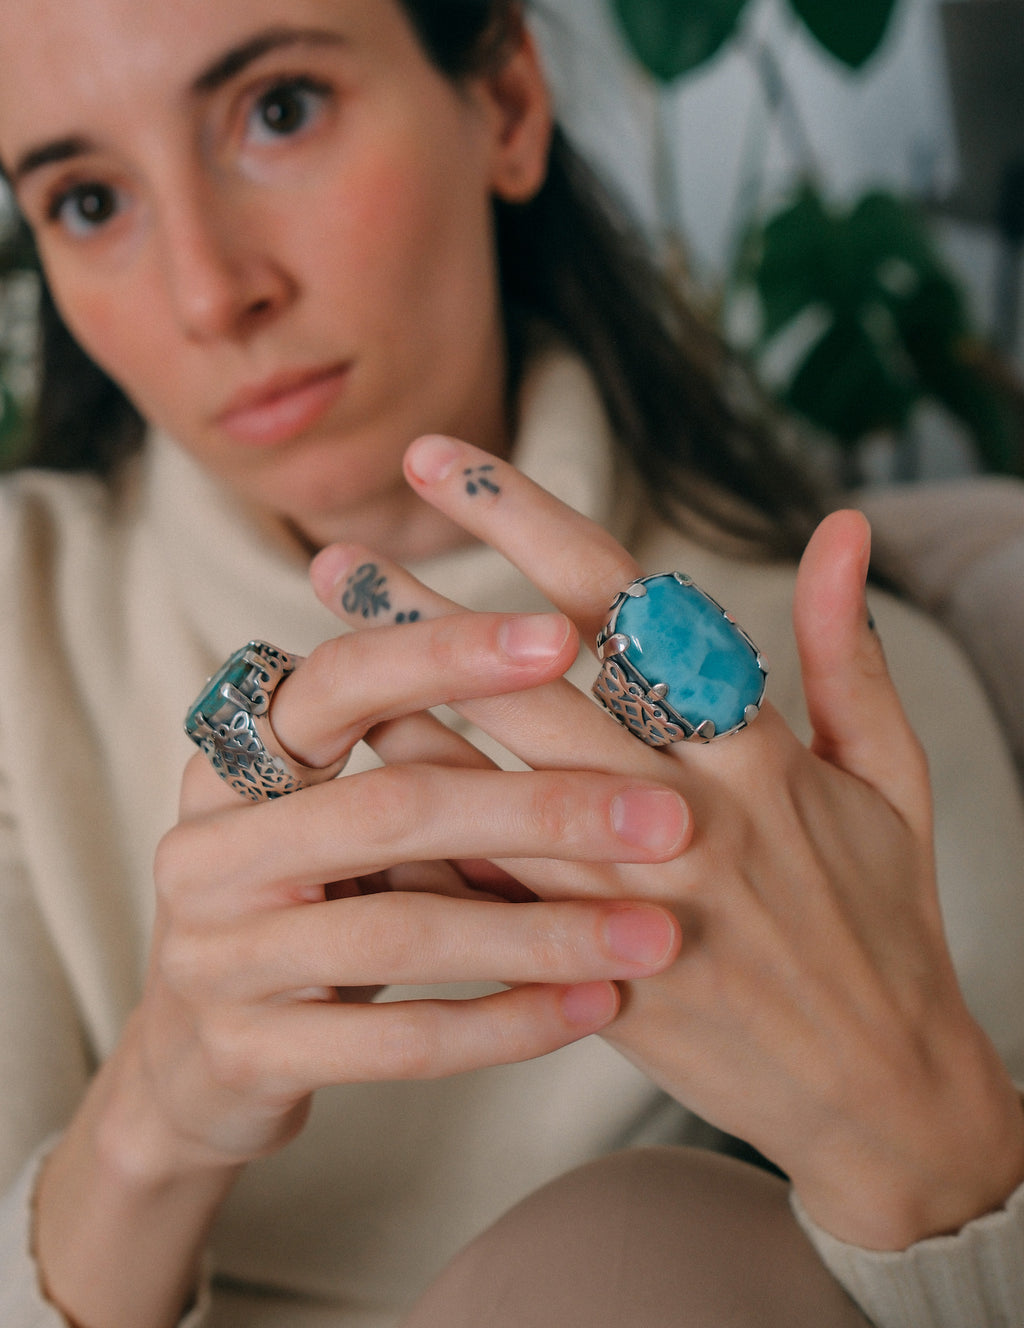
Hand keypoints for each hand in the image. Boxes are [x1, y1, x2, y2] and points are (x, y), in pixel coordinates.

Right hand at [120, 604, 689, 1177]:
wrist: (204, 1060)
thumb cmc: (311, 907)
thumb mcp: (346, 821)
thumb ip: (422, 758)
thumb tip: (576, 665)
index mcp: (236, 761)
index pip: (341, 681)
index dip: (447, 653)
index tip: (563, 636)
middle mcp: (208, 847)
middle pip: (390, 806)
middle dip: (539, 809)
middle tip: (667, 822)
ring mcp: (215, 956)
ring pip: (401, 930)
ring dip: (542, 932)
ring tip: (656, 934)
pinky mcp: (243, 1055)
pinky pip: (397, 1041)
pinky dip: (505, 1023)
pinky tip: (593, 1008)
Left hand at [310, 433, 1023, 1250]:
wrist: (879, 1092)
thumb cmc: (886, 920)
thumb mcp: (894, 780)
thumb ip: (851, 653)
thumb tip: (843, 526)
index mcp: (756, 750)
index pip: (624, 604)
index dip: (525, 519)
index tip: (441, 460)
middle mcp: (685, 815)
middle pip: (528, 689)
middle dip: (424, 615)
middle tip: (335, 558)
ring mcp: (632, 901)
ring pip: (488, 789)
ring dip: (399, 714)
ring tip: (317, 658)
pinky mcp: (595, 972)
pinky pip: (491, 900)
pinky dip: (423, 843)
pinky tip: (350, 798)